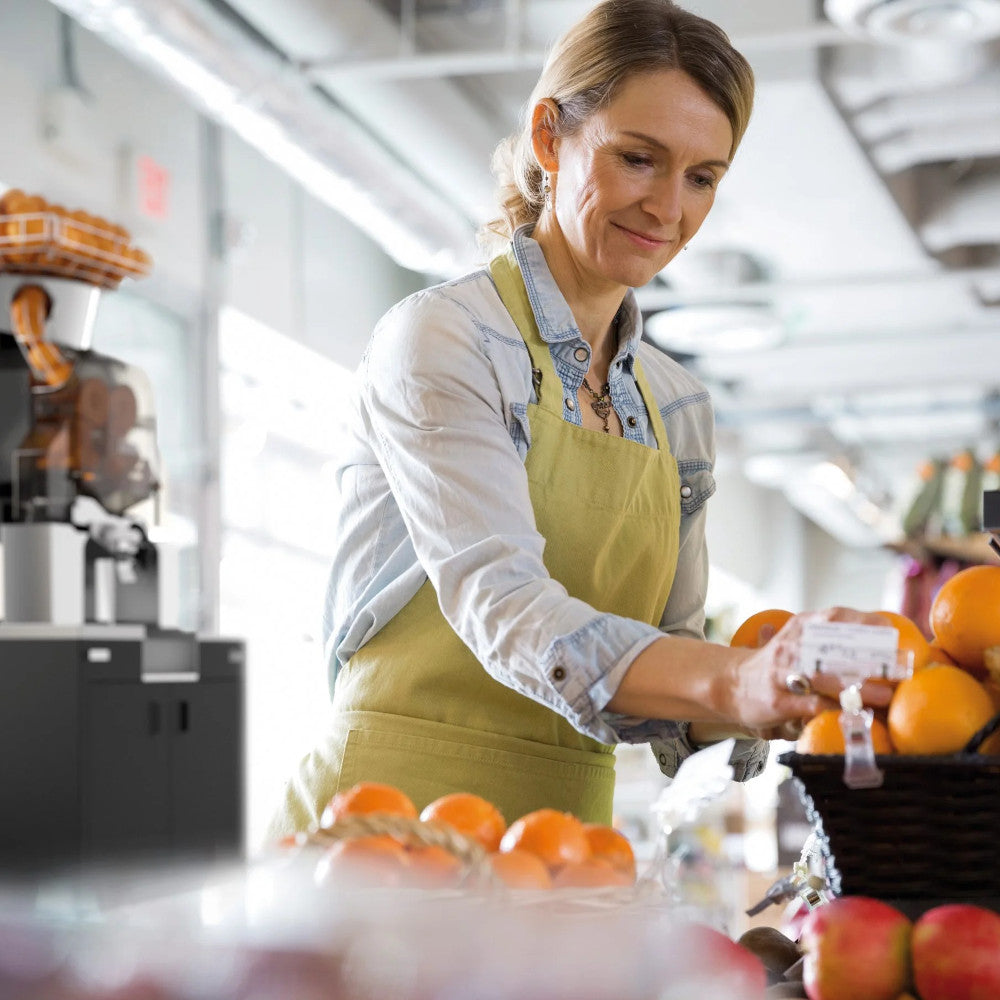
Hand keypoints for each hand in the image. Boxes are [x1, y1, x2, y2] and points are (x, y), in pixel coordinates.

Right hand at [721, 607, 894, 740]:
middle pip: (836, 648)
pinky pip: (810, 705)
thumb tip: (879, 629)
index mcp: (799, 627)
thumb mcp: (799, 640)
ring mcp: (782, 674)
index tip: (893, 631)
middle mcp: (791, 646)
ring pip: (825, 678)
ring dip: (859, 688)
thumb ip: (830, 636)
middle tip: (902, 667)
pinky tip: (855, 715)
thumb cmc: (777, 665)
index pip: (835, 616)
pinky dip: (834, 710)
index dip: (865, 622)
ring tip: (886, 696)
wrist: (730, 683)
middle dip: (872, 658)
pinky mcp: (777, 701)